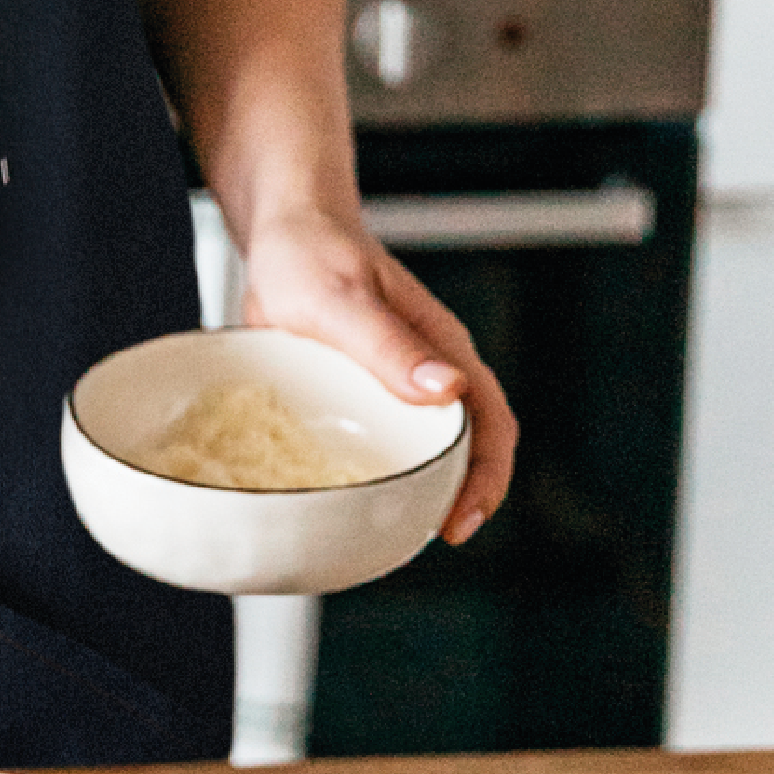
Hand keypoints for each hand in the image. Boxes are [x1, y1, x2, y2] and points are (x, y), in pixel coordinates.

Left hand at [239, 205, 515, 543]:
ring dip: (420, 492)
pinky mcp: (361, 396)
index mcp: (442, 351)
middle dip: (462, 499)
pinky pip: (380, 443)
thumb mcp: (343, 299)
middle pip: (468, 448)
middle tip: (430, 538)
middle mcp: (427, 373)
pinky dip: (375, 477)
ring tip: (392, 533)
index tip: (462, 521)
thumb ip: (389, 344)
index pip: (491, 424)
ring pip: (424, 450)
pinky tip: (347, 500)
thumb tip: (447, 390)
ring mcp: (395, 388)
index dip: (488, 478)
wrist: (282, 234)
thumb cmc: (313, 254)